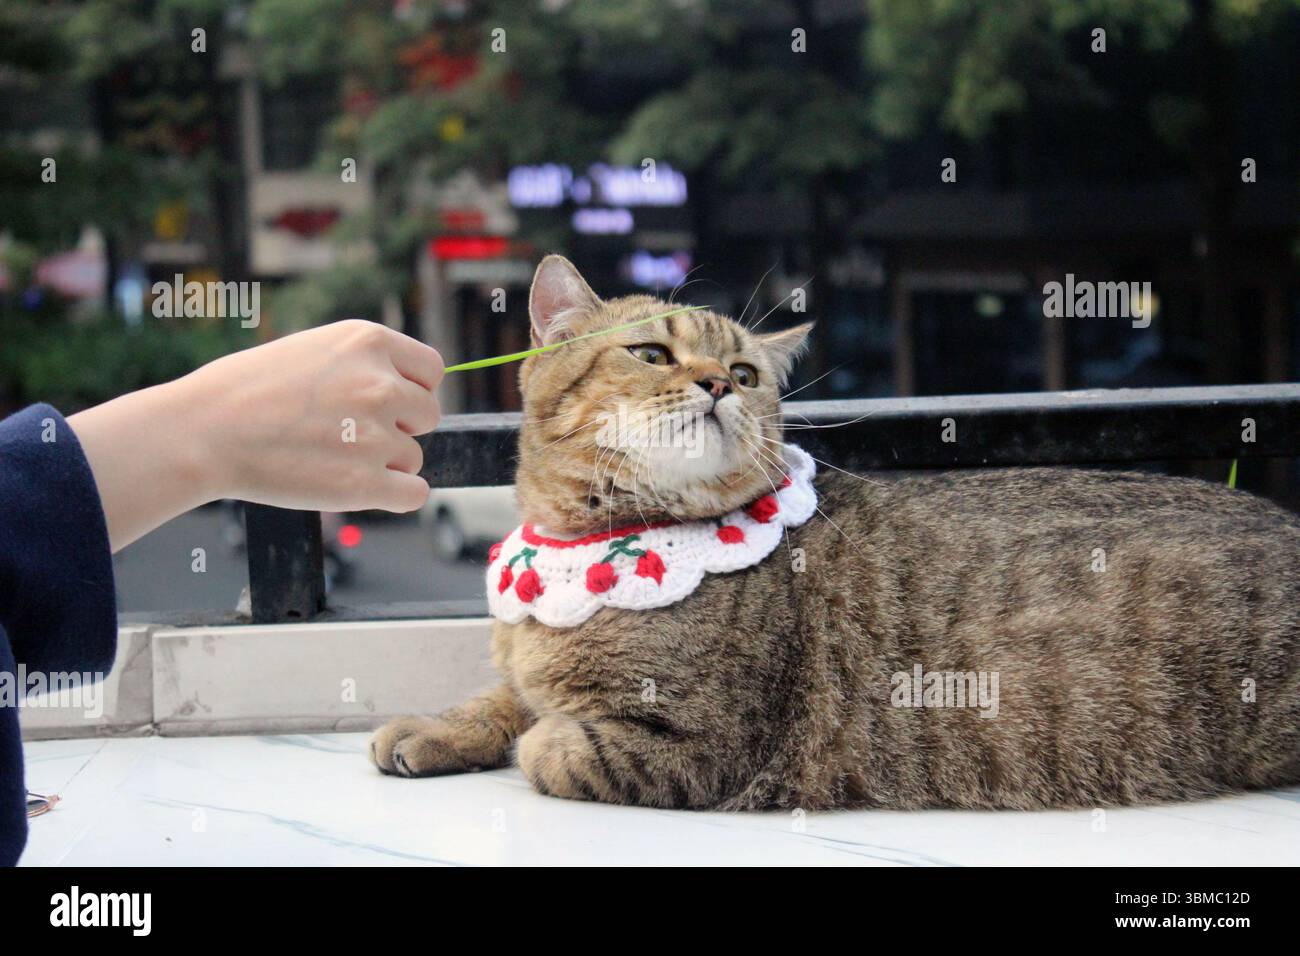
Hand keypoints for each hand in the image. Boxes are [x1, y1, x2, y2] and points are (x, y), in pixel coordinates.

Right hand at [69, 320, 443, 551]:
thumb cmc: (247, 390)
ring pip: (413, 457)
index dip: (412, 389)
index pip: (432, 370)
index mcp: (369, 342)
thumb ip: (367, 365)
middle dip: (399, 427)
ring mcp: (375, 435)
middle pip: (428, 415)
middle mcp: (380, 384)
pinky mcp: (363, 484)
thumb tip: (412, 390)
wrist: (202, 431)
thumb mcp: (315, 350)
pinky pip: (414, 494)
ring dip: (383, 463)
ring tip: (331, 457)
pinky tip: (359, 487)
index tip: (388, 403)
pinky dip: (395, 497)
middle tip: (350, 434)